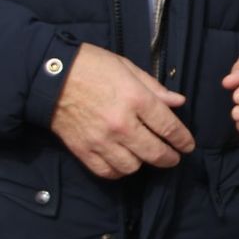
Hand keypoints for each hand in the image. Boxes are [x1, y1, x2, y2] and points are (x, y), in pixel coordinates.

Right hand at [49, 44, 194, 178]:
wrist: (51, 76)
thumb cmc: (92, 66)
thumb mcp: (127, 68)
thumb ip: (154, 88)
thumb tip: (178, 102)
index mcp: (135, 99)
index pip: (168, 127)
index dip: (182, 139)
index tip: (188, 146)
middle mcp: (122, 124)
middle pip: (154, 152)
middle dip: (169, 158)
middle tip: (174, 157)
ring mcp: (102, 140)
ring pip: (133, 166)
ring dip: (143, 163)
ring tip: (145, 156)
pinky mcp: (84, 151)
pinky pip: (108, 172)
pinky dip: (119, 171)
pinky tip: (123, 162)